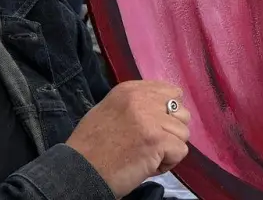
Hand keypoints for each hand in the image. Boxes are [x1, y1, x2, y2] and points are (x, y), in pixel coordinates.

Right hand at [65, 80, 190, 196]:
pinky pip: (181, 151)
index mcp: (130, 90)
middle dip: (170, 131)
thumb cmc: (92, 147)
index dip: (167, 114)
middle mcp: (142, 99)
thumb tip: (163, 107)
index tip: (152, 128)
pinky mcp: (157, 141)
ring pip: (183, 133)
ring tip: (146, 156)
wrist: (79, 171)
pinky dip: (168, 163)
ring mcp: (151, 119)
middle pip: (181, 112)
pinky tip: (148, 166)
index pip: (171, 93)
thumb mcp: (109, 111)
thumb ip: (136, 104)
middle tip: (149, 145)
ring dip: (169, 149)